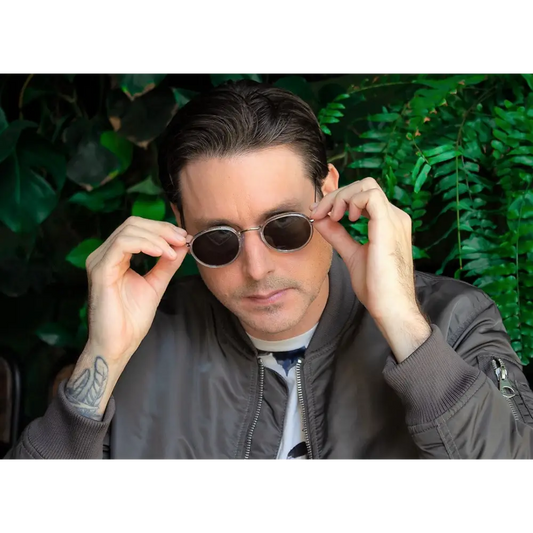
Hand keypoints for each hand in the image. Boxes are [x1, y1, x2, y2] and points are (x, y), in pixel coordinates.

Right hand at [84, 216, 190, 366]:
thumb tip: (182, 245)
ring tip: (174, 251)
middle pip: (133, 223)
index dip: (162, 228)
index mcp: (114, 256)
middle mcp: (104, 255)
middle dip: (162, 229)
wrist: (119, 344)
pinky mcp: (100, 270)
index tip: (185, 237)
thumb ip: (167, 264)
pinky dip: (146, 244)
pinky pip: (122, 244)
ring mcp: (100, 261)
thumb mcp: (155, 284)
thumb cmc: (131, 319)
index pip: (137, 228)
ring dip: (157, 237)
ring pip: (129, 230)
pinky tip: (162, 253)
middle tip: (183, 240)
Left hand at [312, 178, 430, 361]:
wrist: (390, 307)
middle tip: (319, 213)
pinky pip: (370, 195)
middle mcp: (394, 217)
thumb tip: (320, 219)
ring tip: (332, 216)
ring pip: (366, 186)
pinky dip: (351, 201)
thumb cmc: (376, 287)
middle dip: (336, 195)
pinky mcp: (389, 225)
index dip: (337, 200)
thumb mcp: (351, 254)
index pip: (363, 195)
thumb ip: (338, 235)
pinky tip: (344, 218)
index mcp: (388, 223)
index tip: (318, 215)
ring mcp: (394, 219)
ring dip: (341, 196)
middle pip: (363, 185)